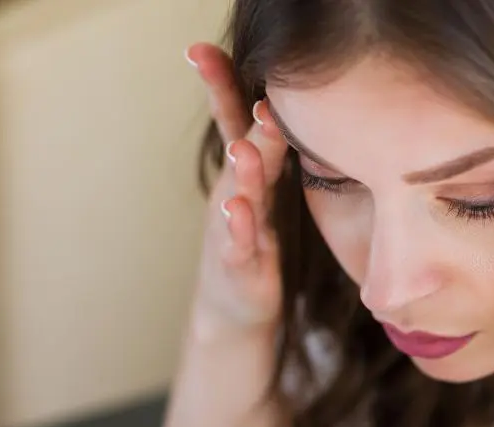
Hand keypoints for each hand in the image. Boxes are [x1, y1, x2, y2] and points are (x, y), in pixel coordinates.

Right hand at [186, 43, 287, 342]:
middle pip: (237, 148)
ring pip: (239, 196)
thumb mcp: (264, 192)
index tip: (201, 49)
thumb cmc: (253, 242)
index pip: (234, 121)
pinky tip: (239, 211)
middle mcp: (235, 194)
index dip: (220, 86)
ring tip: (243, 148)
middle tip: (239, 85)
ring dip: (243, 172)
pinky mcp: (240, 265)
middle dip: (238, 117)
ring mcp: (233, 230)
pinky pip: (238, 244)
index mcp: (246, 174)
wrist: (235, 310)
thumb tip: (292, 108)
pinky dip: (238, 228)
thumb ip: (273, 151)